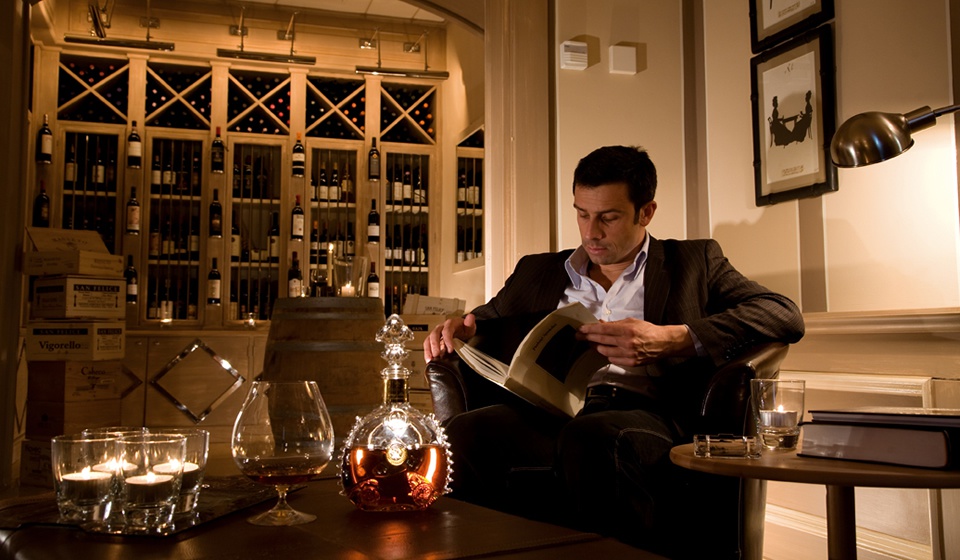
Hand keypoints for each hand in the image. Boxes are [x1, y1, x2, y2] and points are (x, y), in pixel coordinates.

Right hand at [423, 313, 476, 361]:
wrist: (462, 331)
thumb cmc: (464, 329)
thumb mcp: (470, 326)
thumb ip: (470, 323)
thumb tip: (471, 317)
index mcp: (450, 324)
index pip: (447, 330)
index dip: (447, 340)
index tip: (450, 349)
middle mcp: (441, 328)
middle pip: (434, 334)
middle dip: (435, 345)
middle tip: (437, 355)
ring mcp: (436, 334)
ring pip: (428, 340)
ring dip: (428, 350)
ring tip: (430, 359)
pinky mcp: (433, 340)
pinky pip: (427, 345)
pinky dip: (427, 353)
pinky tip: (429, 360)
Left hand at [578, 318, 694, 366]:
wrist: (663, 343)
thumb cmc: (648, 331)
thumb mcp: (631, 322)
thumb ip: (615, 324)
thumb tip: (600, 323)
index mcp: (627, 330)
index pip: (603, 329)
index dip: (590, 329)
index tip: (581, 329)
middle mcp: (627, 342)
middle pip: (601, 340)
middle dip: (588, 338)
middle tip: (580, 336)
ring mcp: (628, 354)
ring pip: (604, 351)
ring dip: (597, 347)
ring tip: (594, 343)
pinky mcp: (631, 362)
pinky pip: (612, 359)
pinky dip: (608, 354)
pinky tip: (608, 350)